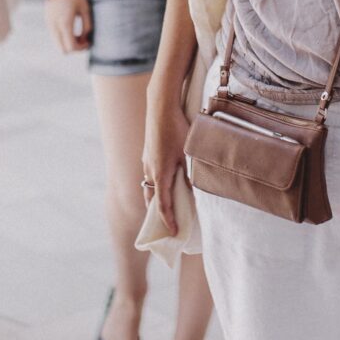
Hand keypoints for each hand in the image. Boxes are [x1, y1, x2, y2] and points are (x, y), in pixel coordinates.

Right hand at [44, 0, 92, 52]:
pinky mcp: (47, 19)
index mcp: (65, 24)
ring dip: (68, 42)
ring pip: (58, 43)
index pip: (72, 47)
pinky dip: (63, 36)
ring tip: (78, 32)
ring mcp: (49, 23)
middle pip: (63, 50)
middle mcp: (54, 26)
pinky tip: (71, 26)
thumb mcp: (85, 8)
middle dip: (74, 47)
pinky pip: (55, 35)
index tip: (89, 41)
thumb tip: (87, 37)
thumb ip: (87, 25)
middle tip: (83, 38)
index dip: (82, 48)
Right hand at [142, 104, 190, 233]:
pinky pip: (149, 176)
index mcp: (160, 173)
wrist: (160, 106)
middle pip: (150, 199)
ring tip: (166, 209)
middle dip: (157, 215)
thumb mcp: (188, 152)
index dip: (168, 221)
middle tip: (167, 227)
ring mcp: (146, 161)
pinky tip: (165, 183)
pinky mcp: (147, 153)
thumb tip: (193, 189)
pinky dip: (155, 186)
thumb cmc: (176, 128)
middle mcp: (149, 169)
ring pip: (148, 187)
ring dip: (155, 199)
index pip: (162, 205)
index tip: (175, 233)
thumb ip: (190, 173)